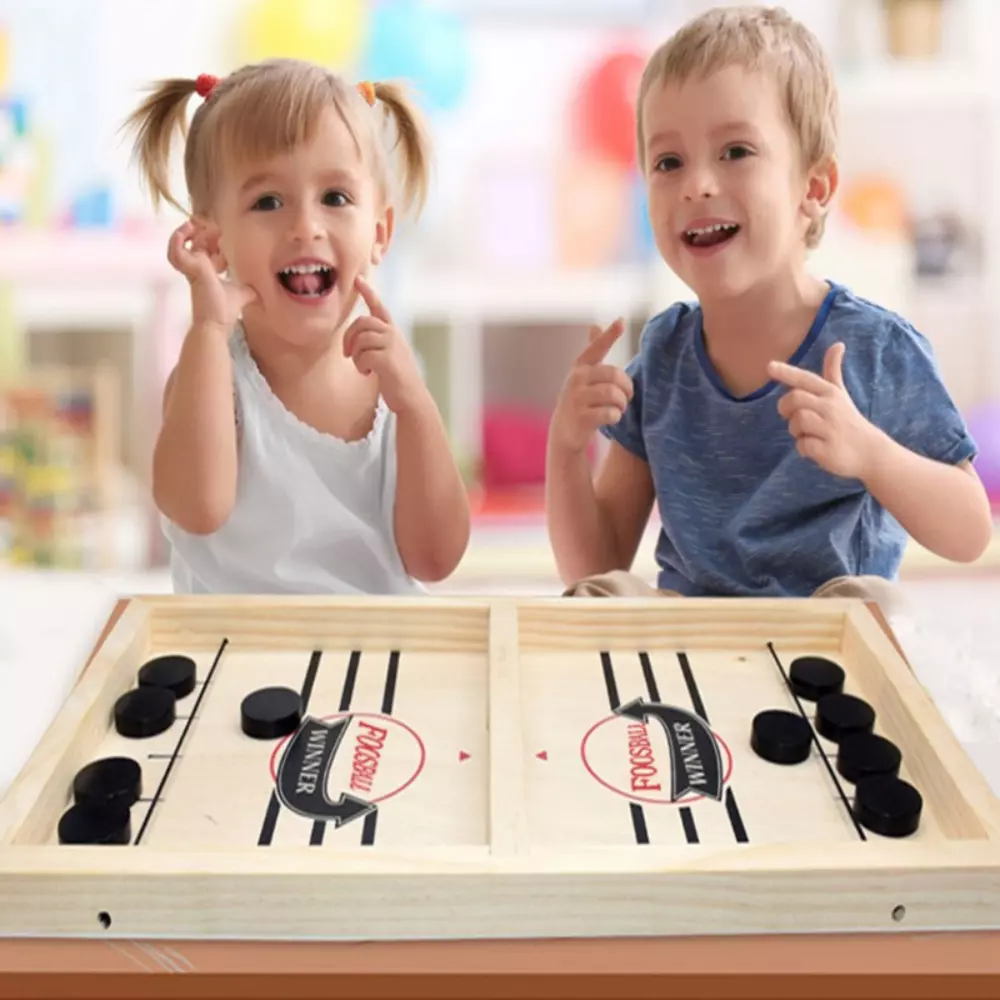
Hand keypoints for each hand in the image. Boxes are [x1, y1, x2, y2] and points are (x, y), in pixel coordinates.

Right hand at [167, 220, 256, 331]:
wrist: (216, 322)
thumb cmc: (224, 311)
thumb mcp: (242, 294)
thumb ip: (249, 289)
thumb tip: (264, 291)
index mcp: (208, 271)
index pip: (207, 248)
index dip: (215, 240)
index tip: (224, 236)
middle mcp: (197, 267)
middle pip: (195, 241)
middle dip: (204, 231)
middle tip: (215, 228)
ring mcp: (191, 267)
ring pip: (180, 243)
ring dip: (186, 232)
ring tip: (195, 224)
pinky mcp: (189, 269)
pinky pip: (175, 250)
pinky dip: (176, 240)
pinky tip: (185, 232)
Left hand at [343, 275, 425, 413]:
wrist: (411, 398)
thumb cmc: (396, 379)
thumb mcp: (388, 355)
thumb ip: (376, 342)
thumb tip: (354, 339)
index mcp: (393, 333)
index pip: (379, 307)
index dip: (368, 292)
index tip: (358, 279)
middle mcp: (393, 335)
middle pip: (362, 322)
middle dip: (349, 336)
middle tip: (346, 353)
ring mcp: (392, 346)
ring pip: (361, 339)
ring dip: (355, 355)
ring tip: (362, 367)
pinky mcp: (387, 359)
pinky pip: (362, 356)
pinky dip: (360, 366)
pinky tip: (367, 374)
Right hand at [550, 319, 632, 452]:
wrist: (565, 431)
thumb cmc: (580, 398)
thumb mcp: (583, 374)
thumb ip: (592, 351)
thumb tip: (594, 325)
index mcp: (580, 367)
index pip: (596, 347)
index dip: (609, 335)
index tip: (621, 321)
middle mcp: (576, 379)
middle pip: (613, 374)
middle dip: (626, 386)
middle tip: (627, 396)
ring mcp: (577, 398)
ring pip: (613, 394)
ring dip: (622, 403)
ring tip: (620, 407)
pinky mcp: (582, 418)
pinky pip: (610, 413)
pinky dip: (616, 416)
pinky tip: (612, 418)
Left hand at [769, 342, 882, 479]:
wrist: (870, 451)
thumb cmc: (847, 420)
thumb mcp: (840, 394)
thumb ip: (833, 371)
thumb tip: (838, 344)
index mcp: (831, 393)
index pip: (805, 379)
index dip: (786, 372)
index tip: (769, 366)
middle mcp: (831, 407)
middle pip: (794, 399)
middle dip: (786, 409)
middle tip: (794, 417)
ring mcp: (830, 429)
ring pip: (796, 422)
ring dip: (796, 431)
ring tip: (811, 434)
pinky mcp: (828, 450)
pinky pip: (802, 445)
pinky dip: (804, 449)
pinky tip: (816, 449)